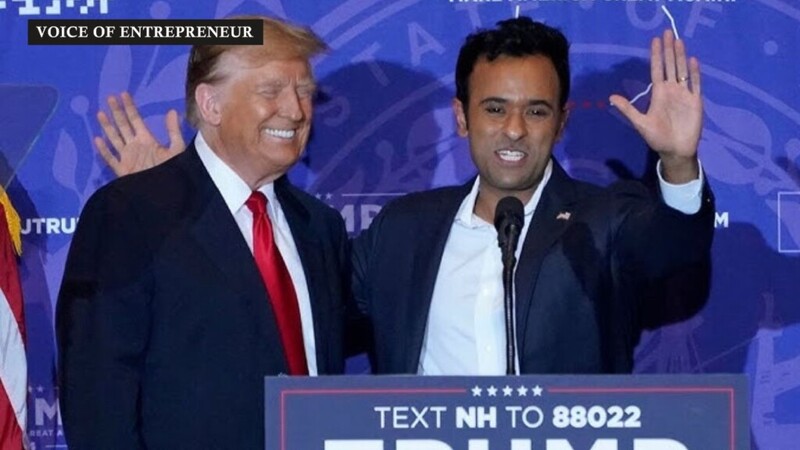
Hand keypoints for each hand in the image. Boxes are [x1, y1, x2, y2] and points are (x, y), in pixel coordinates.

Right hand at [94, 92, 185, 176]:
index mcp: (147, 140)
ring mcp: (127, 158)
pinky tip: (97, 139)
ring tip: (100, 113)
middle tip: (109, 97)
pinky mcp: (122, 170)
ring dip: (107, 127)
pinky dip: (104, 150)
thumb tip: (171, 111)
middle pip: (123, 126)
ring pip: (114, 139)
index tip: (123, 94)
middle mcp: (135, 146)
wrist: (167, 192)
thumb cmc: (174, 171)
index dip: (129, 107)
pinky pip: (111, 159)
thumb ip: (173, 131)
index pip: (136, 120)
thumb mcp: (176, 149)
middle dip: (116, 112)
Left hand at [610, 30, 701, 183]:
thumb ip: (628, 109)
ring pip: (682, 71)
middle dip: (668, 50)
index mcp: (659, 94)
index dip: (656, 56)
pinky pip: (695, 84)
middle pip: (670, 66)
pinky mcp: (695, 101)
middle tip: (668, 32)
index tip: (655, 41)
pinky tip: (692, 61)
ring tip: (679, 41)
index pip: (657, 70)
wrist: (675, 150)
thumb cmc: (657, 137)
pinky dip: (694, 73)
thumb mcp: (640, 123)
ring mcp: (684, 95)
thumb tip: (611, 97)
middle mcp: (672, 90)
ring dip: (680, 56)